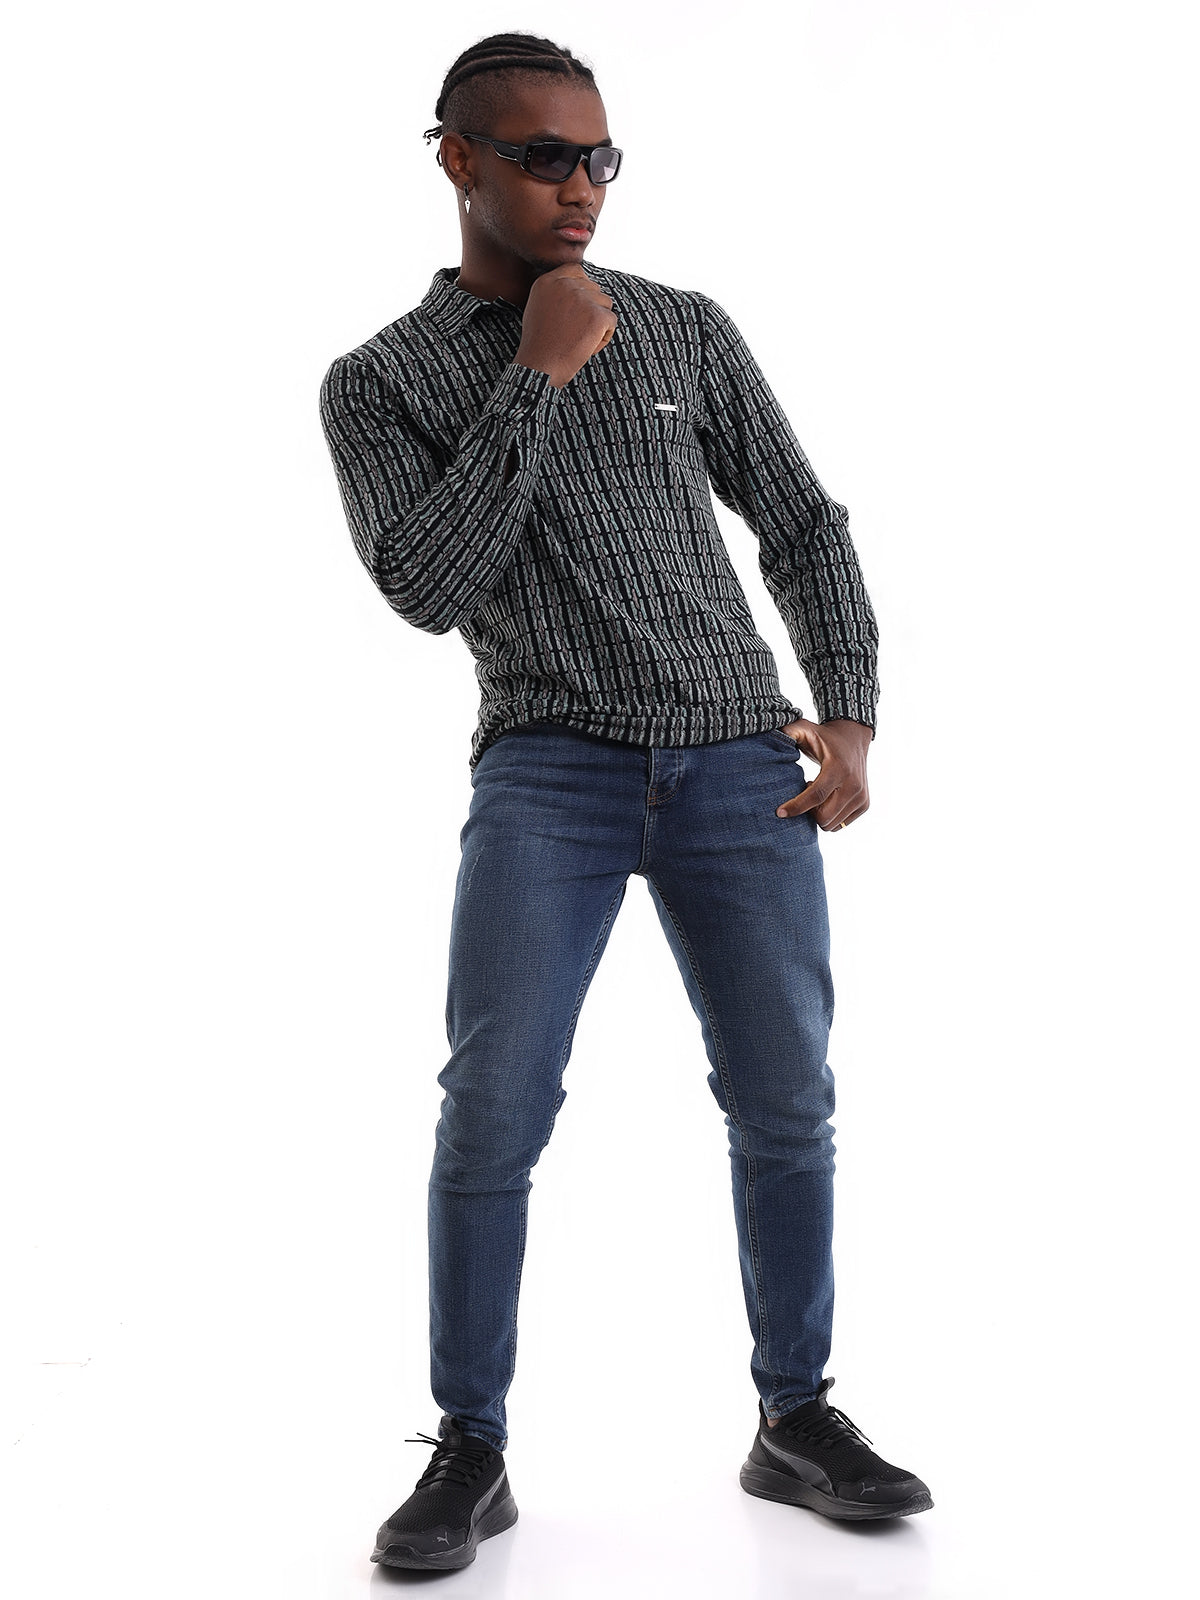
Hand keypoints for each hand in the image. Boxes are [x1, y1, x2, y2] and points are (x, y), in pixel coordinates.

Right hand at [513, 264, 616, 389]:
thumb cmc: (539, 344)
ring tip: (579, 339)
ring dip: (598, 323)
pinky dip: (604, 337)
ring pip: (605, 303)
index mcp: (548, 281)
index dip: (582, 288)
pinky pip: (612, 322)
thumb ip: (555, 292)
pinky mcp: (597, 316)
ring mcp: (582, 299)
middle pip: (594, 288)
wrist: (540, 367)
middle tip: (574, 331)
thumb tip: (579, 287)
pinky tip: (586, 347)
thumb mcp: (538, 308)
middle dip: (590, 309)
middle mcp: (565, 285)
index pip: (576, 270)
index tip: (578, 308)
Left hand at [774, 718, 871, 830]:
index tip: (780, 812)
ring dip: (819, 813)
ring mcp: (861, 797)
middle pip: (824, 816)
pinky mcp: (864, 804)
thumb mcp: (806, 729)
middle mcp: (853, 785)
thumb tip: (771, 736)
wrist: (853, 737)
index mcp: (838, 768)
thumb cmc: (824, 737)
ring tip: (817, 793)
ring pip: (832, 824)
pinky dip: (830, 816)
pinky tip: (827, 799)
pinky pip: (840, 824)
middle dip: (808, 812)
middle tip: (804, 793)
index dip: (796, 807)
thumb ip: (789, 732)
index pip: (816, 796)